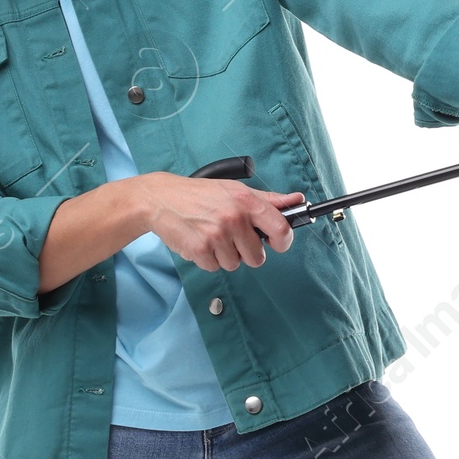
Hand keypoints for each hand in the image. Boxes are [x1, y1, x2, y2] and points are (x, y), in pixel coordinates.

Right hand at [137, 174, 305, 271]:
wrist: (161, 199)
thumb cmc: (201, 195)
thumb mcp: (236, 190)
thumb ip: (269, 200)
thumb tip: (297, 201)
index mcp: (247, 201)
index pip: (281, 229)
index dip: (282, 241)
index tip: (276, 243)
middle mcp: (234, 218)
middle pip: (257, 257)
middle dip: (246, 251)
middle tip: (231, 235)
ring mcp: (216, 235)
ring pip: (235, 264)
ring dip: (225, 255)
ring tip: (212, 235)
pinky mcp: (199, 250)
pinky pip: (215, 267)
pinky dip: (208, 259)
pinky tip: (200, 241)